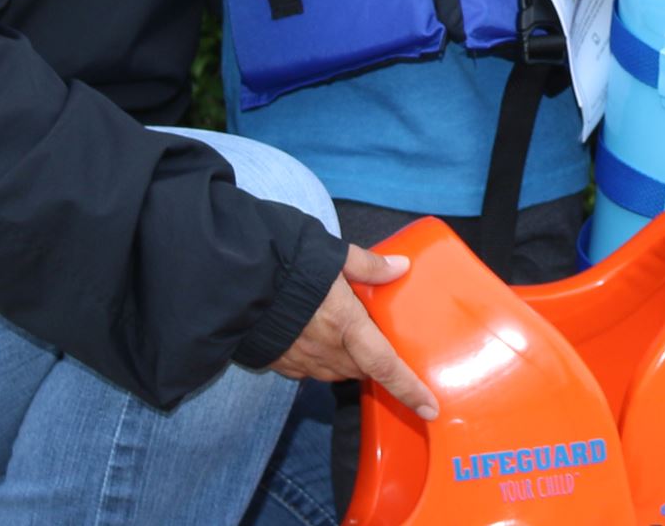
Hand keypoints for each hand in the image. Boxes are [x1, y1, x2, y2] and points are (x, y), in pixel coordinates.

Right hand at [269, 245, 438, 419]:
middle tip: (378, 338)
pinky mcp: (281, 363)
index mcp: (347, 325)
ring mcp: (301, 361)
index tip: (429, 409)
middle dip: (374, 361)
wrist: (235, 281)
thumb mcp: (333, 255)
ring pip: (337, 371)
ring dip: (348, 360)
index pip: (386, 366)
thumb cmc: (287, 264)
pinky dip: (320, 359)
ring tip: (346, 335)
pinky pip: (310, 370)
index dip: (408, 390)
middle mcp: (326, 350)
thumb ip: (368, 265)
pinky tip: (314, 337)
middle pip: (362, 369)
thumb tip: (400, 266)